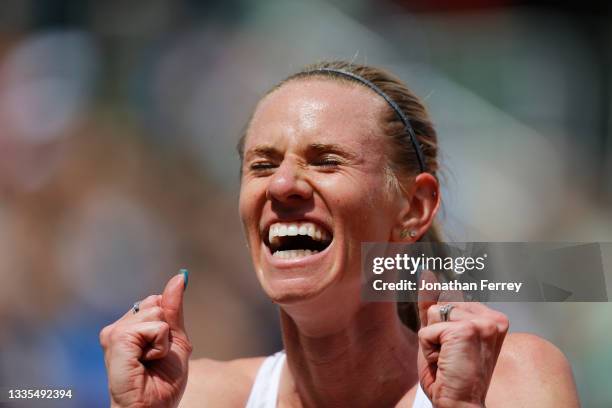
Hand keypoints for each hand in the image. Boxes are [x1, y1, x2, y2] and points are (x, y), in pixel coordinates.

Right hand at [100, 273, 191, 407]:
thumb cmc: (162, 381)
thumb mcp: (175, 340)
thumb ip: (174, 309)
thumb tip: (180, 276)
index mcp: (130, 326)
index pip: (157, 300)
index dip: (168, 323)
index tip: (160, 347)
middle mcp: (118, 326)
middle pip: (156, 303)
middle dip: (166, 330)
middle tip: (155, 357)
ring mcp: (115, 332)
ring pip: (156, 313)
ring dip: (163, 340)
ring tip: (149, 361)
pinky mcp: (117, 339)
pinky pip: (154, 327)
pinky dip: (159, 345)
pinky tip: (146, 362)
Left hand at [417, 293, 508, 406]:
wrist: (459, 404)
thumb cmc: (451, 375)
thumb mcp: (440, 335)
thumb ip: (434, 305)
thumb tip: (427, 275)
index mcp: (493, 318)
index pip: (450, 301)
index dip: (442, 327)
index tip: (457, 350)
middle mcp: (493, 318)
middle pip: (441, 304)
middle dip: (437, 332)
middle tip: (451, 357)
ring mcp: (481, 324)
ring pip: (433, 315)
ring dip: (432, 341)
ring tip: (448, 359)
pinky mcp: (465, 331)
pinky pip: (427, 330)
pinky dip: (428, 349)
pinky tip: (444, 363)